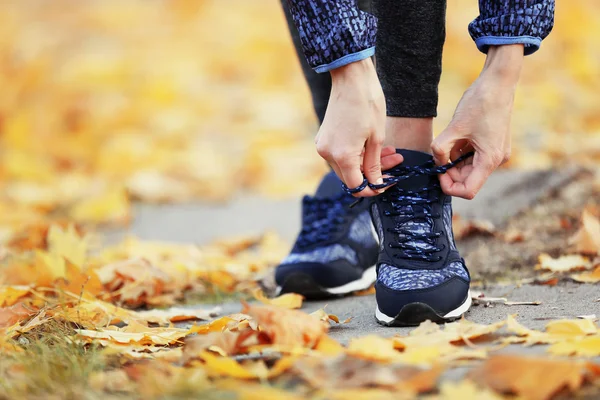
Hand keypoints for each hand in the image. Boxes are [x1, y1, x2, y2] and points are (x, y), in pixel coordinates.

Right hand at [315, 58, 402, 196]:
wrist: (351, 77)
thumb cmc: (368, 103)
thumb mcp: (377, 137)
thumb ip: (375, 165)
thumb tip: (376, 184)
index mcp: (342, 156)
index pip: (357, 186)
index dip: (374, 188)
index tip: (389, 182)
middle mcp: (328, 154)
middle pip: (351, 177)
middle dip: (373, 174)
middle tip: (395, 164)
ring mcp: (323, 146)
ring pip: (347, 166)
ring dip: (368, 163)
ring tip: (391, 152)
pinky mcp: (324, 138)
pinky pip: (341, 154)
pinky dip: (357, 154)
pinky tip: (375, 146)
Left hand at [432, 45, 523, 199]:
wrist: (499, 81)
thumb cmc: (480, 102)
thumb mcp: (455, 127)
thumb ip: (440, 149)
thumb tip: (435, 163)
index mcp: (489, 160)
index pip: (468, 190)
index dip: (449, 186)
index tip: (437, 171)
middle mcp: (495, 160)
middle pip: (467, 180)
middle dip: (449, 172)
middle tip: (436, 157)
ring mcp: (495, 152)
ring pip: (469, 168)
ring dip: (453, 161)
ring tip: (446, 143)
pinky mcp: (492, 144)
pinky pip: (472, 157)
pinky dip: (460, 153)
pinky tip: (454, 139)